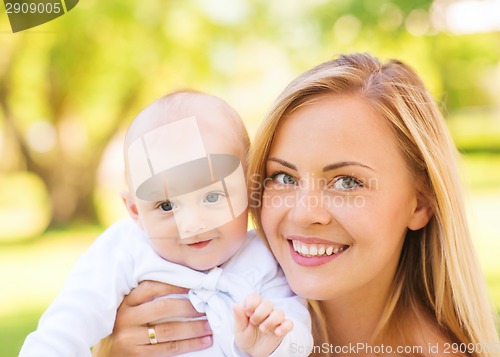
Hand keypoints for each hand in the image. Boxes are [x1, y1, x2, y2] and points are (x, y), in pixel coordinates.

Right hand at [92, 281, 212, 356]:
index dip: (175, 284)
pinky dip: (189, 344)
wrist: (106, 354)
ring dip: (194, 327)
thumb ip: (147, 298)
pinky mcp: (136, 355)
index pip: (152, 287)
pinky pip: (169, 348)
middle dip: (189, 307)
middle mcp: (125, 317)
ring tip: (210, 325)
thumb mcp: (129, 309)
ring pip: (169, 330)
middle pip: (164, 308)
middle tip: (208, 305)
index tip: (195, 283)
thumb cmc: (124, 328)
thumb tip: (184, 283)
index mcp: (125, 301)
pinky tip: (203, 341)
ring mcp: (129, 338)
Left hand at [233, 293, 292, 356]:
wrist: (253, 351)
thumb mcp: (239, 328)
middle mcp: (265, 311)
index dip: (251, 303)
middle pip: (268, 303)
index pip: (255, 297)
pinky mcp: (282, 329)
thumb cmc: (245, 336)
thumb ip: (239, 317)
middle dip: (260, 313)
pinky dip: (284, 327)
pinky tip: (277, 332)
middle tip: (253, 322)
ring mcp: (275, 319)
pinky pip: (289, 324)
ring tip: (262, 329)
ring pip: (280, 312)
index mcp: (253, 307)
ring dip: (270, 321)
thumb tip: (235, 305)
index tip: (247, 313)